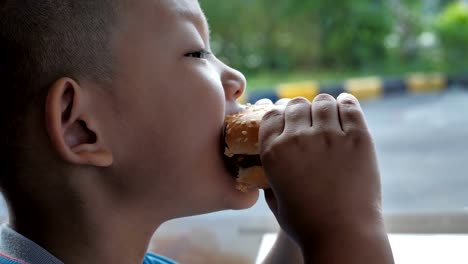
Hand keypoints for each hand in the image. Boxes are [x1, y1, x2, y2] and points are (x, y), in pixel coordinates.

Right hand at [259, 94, 384, 249]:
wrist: (343, 235)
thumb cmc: (306, 223)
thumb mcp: (275, 200)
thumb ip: (268, 178)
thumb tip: (265, 169)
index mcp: (274, 151)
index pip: (272, 114)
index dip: (279, 112)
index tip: (287, 116)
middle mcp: (298, 139)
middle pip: (296, 104)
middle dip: (300, 108)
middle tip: (309, 117)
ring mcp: (329, 137)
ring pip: (323, 102)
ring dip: (323, 105)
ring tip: (328, 111)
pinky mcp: (357, 138)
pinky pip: (350, 107)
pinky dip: (347, 103)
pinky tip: (345, 104)